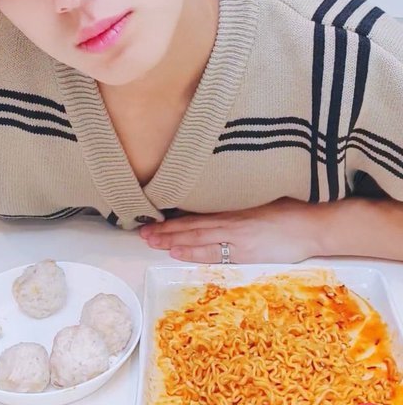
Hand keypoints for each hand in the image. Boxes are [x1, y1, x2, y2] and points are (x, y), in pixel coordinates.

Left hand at [139, 198, 322, 263]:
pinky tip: (178, 253)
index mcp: (235, 210)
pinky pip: (214, 252)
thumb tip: (221, 214)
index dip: (175, 221)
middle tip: (144, 234)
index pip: (198, 216)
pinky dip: (194, 252)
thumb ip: (240, 210)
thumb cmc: (292, 212)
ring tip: (152, 243)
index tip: (155, 222)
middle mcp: (232, 222)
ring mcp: (238, 238)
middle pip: (192, 227)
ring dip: (173, 242)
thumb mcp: (262, 205)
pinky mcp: (247, 252)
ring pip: (198, 239)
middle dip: (167, 232)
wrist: (314, 225)